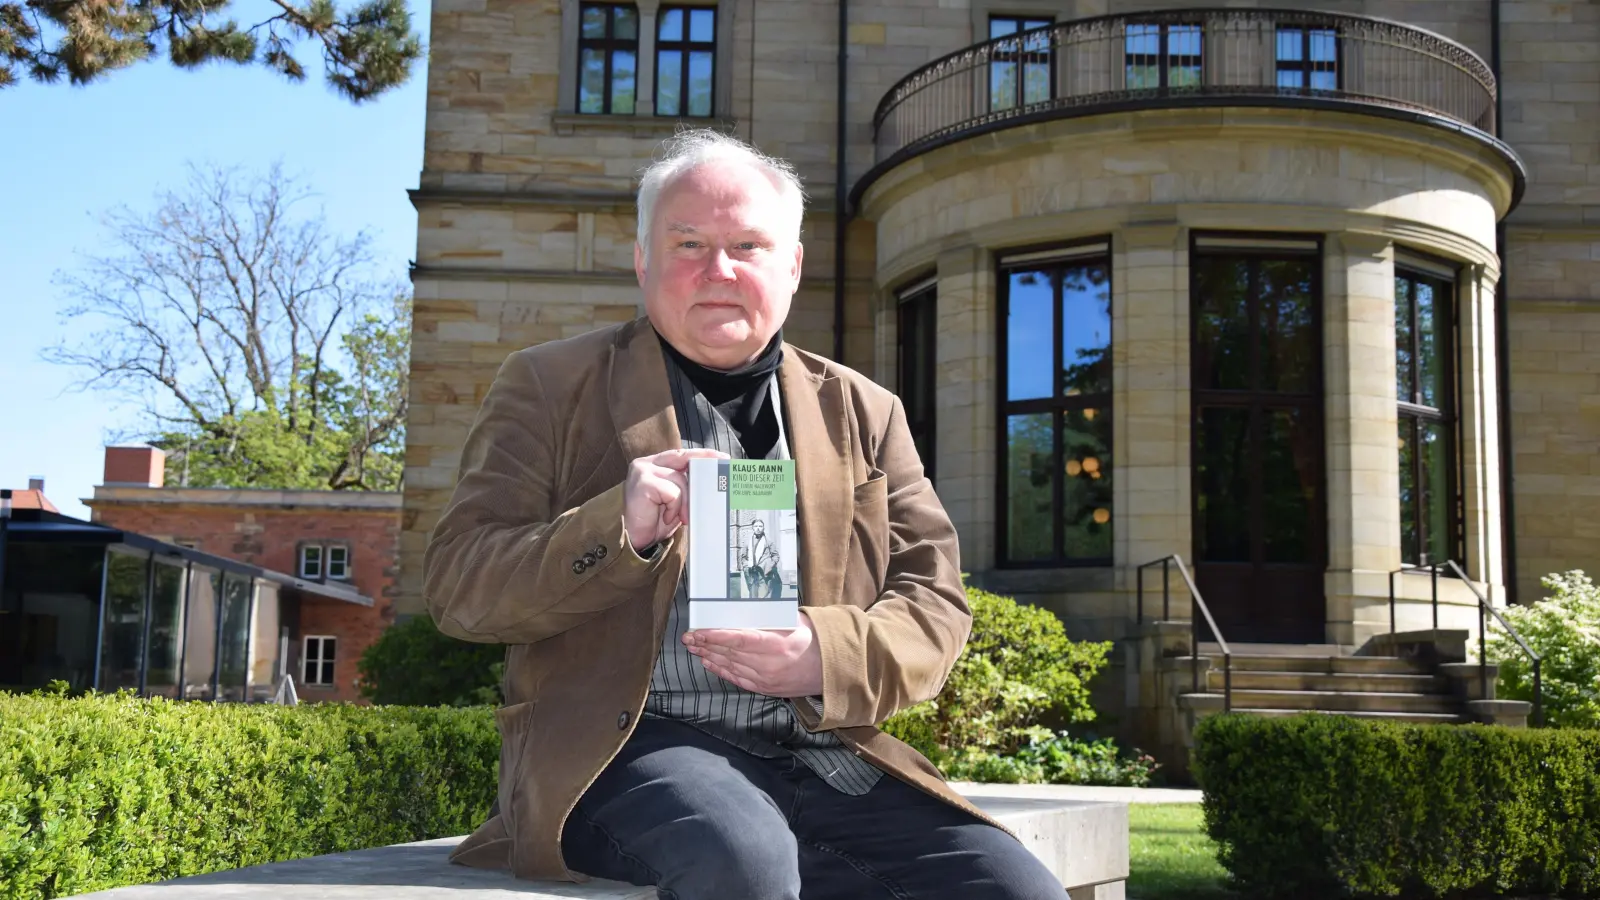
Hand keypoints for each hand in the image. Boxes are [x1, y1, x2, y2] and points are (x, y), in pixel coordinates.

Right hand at [622, 448, 726, 550]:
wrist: (635, 540)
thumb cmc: (654, 521)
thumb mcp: (675, 500)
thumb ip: (686, 486)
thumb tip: (711, 481)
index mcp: (655, 464)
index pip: (682, 454)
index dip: (703, 455)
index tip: (723, 457)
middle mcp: (647, 463)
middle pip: (683, 460)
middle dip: (701, 476)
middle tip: (716, 487)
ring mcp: (643, 471)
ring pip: (680, 479)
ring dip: (684, 502)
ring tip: (679, 516)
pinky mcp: (643, 482)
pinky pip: (672, 492)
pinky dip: (674, 507)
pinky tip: (665, 517)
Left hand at [684, 612, 823, 697]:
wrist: (831, 668)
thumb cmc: (813, 640)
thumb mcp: (793, 622)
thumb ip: (767, 618)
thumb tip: (741, 609)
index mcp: (776, 644)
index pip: (738, 640)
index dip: (715, 636)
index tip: (699, 631)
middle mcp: (768, 664)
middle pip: (729, 654)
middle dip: (705, 645)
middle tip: (688, 637)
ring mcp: (766, 679)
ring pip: (730, 666)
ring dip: (709, 657)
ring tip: (694, 648)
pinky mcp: (766, 688)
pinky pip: (738, 679)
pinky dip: (721, 671)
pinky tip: (709, 663)